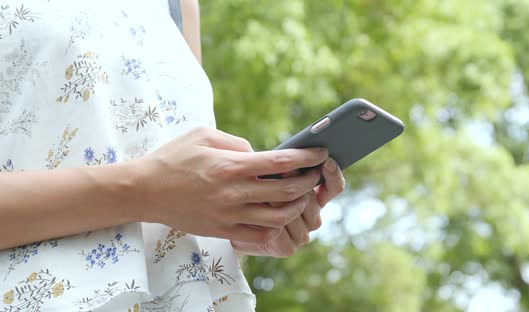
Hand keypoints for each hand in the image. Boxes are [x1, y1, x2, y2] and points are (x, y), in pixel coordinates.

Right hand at [131, 127, 328, 243]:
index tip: (321, 153)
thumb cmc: (173, 157)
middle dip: (308, 183)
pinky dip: (276, 225)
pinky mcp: (222, 231)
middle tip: (316, 175)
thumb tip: (260, 154)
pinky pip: (260, 234)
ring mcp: (229, 215)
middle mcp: (233, 192)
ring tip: (301, 196)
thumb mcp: (203, 135)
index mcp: (231, 165)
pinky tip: (279, 214)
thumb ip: (237, 142)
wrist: (143, 191)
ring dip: (297, 206)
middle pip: (286, 192)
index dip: (307, 158)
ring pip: (278, 216)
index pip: (281, 163)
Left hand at [231, 157, 344, 256]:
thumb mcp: (270, 175)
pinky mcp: (287, 249)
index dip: (332, 174)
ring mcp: (302, 236)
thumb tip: (291, 162)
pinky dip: (267, 221)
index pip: (334, 187)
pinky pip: (281, 231)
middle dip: (294, 183)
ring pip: (295, 214)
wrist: (234, 225)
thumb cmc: (252, 192)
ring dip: (277, 201)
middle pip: (310, 198)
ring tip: (261, 192)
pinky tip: (256, 214)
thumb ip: (286, 168)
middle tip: (280, 171)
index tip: (326, 160)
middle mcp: (312, 219)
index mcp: (315, 199)